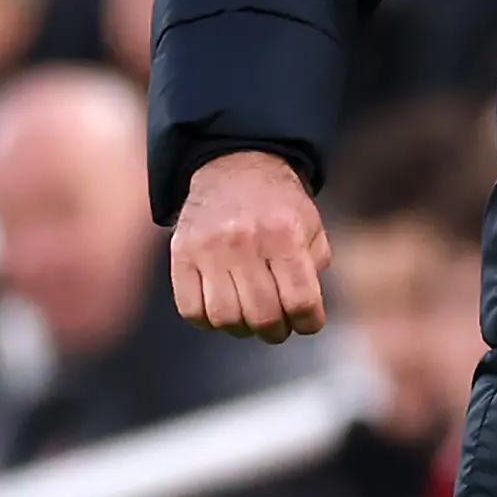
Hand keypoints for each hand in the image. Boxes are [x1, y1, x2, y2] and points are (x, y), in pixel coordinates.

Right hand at [172, 151, 331, 342]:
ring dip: (243, 329)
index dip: (309, 322)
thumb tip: (304, 311)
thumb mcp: (311, 224)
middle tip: (279, 326)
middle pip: (262, 315)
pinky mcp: (181, 254)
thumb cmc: (279, 204)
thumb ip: (314, 266)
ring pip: (225, 318)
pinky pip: (191, 309)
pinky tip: (224, 309)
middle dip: (277, 331)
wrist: (235, 165)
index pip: (300, 300)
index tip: (308, 322)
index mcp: (284, 233)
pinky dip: (208, 321)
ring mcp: (209, 248)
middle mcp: (244, 241)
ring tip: (251, 319)